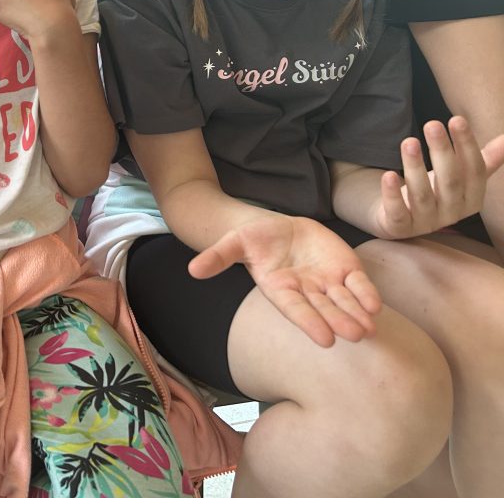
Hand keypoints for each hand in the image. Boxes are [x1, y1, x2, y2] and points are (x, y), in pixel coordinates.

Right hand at [188, 215, 381, 346]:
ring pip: (345, 301)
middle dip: (340, 322)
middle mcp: (306, 292)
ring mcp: (328, 283)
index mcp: (280, 290)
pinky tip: (375, 306)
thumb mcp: (234, 242)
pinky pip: (359, 285)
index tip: (326, 339)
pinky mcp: (345, 270)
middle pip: (325, 310)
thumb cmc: (256, 238)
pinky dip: (367, 295)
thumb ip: (218, 257)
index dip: (311, 323)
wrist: (280, 230)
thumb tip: (193, 270)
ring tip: (370, 329)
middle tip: (356, 336)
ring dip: (357, 315)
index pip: (297, 310)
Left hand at [374, 116, 503, 238]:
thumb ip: (483, 160)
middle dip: (442, 152)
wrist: (401, 219)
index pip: (474, 171)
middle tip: (432, 124)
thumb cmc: (436, 192)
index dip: (466, 145)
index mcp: (472, 199)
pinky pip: (397, 212)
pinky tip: (388, 175)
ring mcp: (426, 222)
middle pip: (450, 181)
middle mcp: (452, 213)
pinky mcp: (399, 227)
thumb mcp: (461, 177)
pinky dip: (393, 194)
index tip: (457, 119)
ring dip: (415, 167)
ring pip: (422, 195)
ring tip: (409, 141)